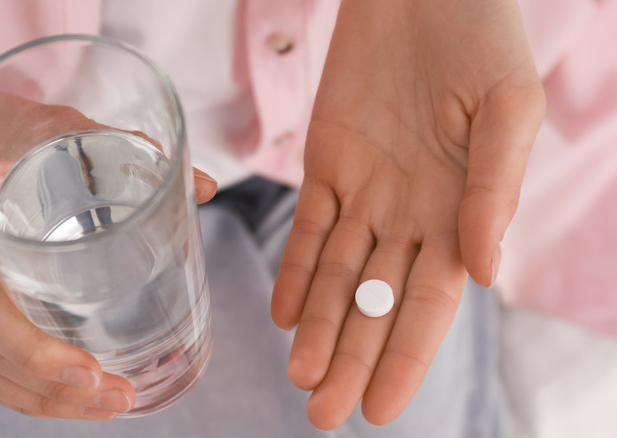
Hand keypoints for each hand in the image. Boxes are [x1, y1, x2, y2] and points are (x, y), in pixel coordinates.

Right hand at [0, 94, 216, 419]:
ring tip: (101, 407)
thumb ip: (124, 148)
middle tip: (117, 400)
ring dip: (35, 399)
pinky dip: (10, 384)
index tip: (93, 374)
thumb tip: (205, 186)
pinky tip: (59, 394)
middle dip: (48, 390)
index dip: (32, 350)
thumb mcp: (52, 123)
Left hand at [271, 0, 544, 428]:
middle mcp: (411, 214)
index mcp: (462, 213)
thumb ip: (494, 191)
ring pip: (336, 275)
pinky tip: (285, 314)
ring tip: (300, 378)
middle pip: (376, 302)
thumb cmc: (481, 40)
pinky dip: (294, 270)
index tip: (382, 408)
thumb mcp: (508, 110)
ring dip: (318, 327)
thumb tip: (481, 273)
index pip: (431, 303)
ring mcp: (366, 192)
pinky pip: (307, 228)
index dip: (405, 356)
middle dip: (352, 358)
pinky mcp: (326, 164)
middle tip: (324, 415)